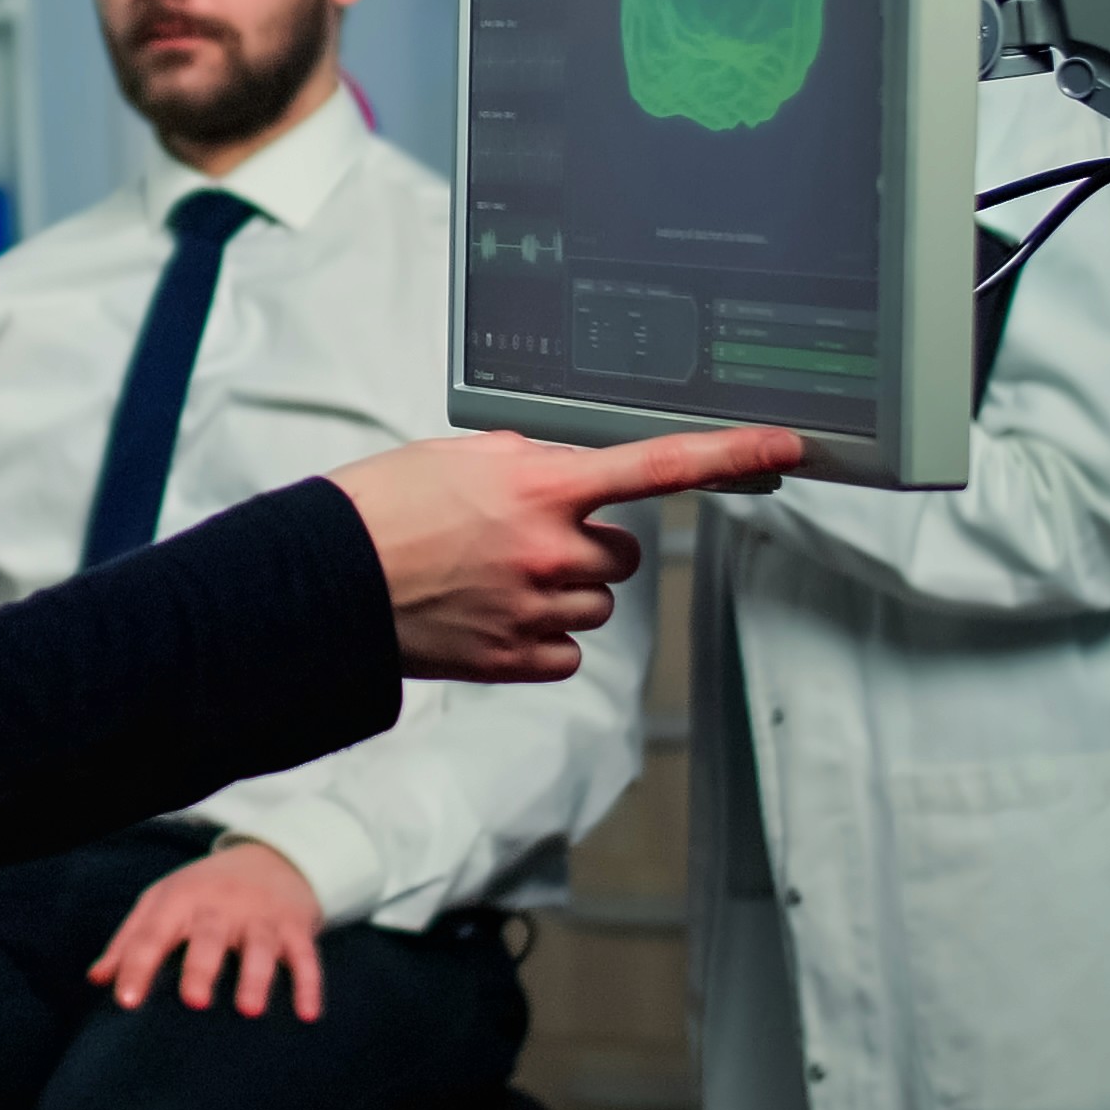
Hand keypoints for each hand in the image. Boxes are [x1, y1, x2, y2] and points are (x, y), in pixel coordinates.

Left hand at [89, 842, 325, 1021]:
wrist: (272, 857)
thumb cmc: (204, 890)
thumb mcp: (163, 903)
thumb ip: (130, 941)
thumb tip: (96, 979)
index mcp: (182, 898)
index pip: (154, 933)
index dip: (137, 965)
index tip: (125, 1001)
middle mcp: (222, 905)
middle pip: (209, 935)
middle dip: (201, 967)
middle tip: (193, 1002)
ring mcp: (261, 916)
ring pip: (260, 946)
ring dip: (256, 977)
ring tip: (249, 1010)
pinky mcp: (296, 927)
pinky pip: (305, 956)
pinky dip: (309, 984)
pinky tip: (307, 1015)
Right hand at [329, 427, 801, 678]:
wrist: (324, 584)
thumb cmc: (378, 511)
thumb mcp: (459, 457)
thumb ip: (530, 464)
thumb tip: (563, 477)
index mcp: (541, 485)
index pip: (659, 465)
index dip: (733, 455)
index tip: (785, 448)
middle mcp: (552, 549)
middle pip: (622, 553)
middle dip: (588, 545)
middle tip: (524, 539)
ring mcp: (538, 610)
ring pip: (596, 604)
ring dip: (563, 591)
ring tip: (493, 578)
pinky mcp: (517, 661)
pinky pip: (568, 652)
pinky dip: (542, 638)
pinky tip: (492, 617)